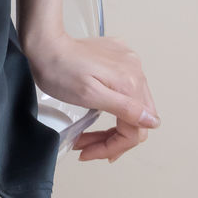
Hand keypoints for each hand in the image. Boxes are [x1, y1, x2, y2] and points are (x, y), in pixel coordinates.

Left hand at [24, 28, 159, 161]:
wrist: (45, 44)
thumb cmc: (59, 70)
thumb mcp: (89, 95)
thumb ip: (124, 108)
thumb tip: (152, 121)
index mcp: (129, 84)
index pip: (135, 130)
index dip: (113, 147)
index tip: (89, 153)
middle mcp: (135, 72)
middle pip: (136, 120)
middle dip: (113, 140)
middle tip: (87, 148)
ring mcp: (129, 63)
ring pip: (131, 106)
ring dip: (112, 126)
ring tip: (87, 137)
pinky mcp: (119, 58)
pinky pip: (124, 90)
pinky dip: (112, 106)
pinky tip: (94, 110)